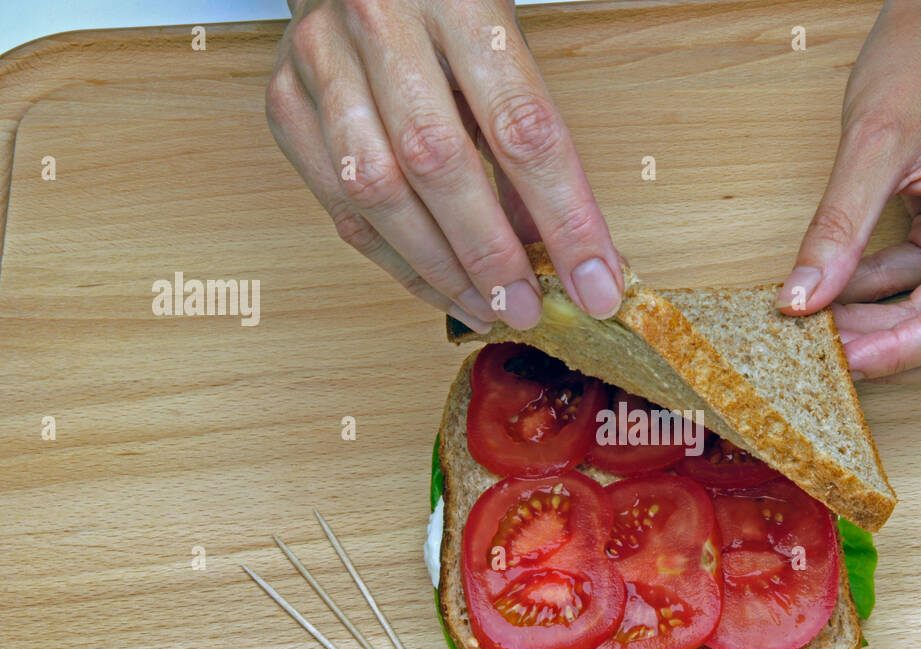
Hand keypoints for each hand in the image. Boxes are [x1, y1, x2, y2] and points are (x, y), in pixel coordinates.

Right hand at [266, 0, 623, 330]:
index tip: (596, 283)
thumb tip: (554, 241)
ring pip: (376, 191)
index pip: (523, 127)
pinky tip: (438, 285)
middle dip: (491, 256)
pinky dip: (394, 259)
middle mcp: (381, 23)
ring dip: (439, 269)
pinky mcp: (287, 101)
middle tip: (528, 309)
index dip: (565, 218)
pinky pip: (339, 204)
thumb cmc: (443, 0)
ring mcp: (322, 61)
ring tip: (486, 309)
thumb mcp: (502, 37)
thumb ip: (524, 129)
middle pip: (439, 163)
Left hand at [777, 0, 920, 382]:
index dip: (907, 351)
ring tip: (820, 323)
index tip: (846, 362)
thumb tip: (801, 300)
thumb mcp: (871, 141)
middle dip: (897, 350)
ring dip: (884, 329)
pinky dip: (880, 300)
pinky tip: (835, 294)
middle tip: (827, 352)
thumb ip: (838, 227)